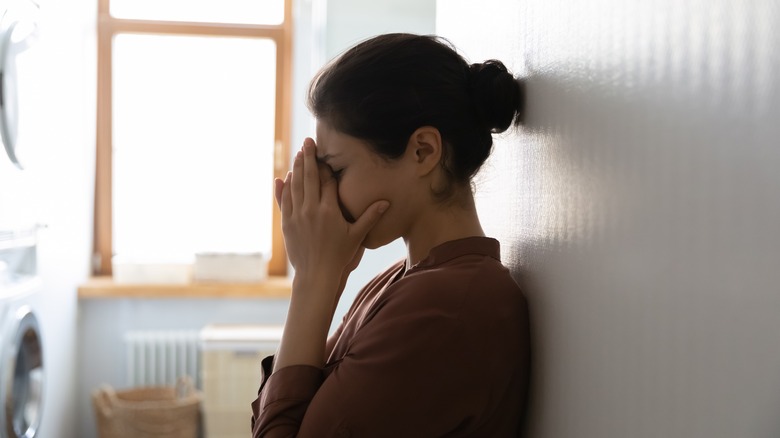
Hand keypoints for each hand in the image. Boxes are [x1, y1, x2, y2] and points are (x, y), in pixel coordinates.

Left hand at [273, 138, 388, 289]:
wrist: (316, 275)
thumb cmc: (339, 256)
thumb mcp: (357, 235)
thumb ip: (370, 216)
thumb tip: (386, 202)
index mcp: (329, 210)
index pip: (327, 181)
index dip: (327, 166)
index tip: (327, 153)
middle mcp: (311, 210)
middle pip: (309, 177)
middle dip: (309, 157)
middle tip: (308, 141)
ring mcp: (297, 216)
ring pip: (295, 185)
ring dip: (297, 168)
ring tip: (299, 154)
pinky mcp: (287, 223)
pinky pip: (285, 200)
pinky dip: (285, 187)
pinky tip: (285, 177)